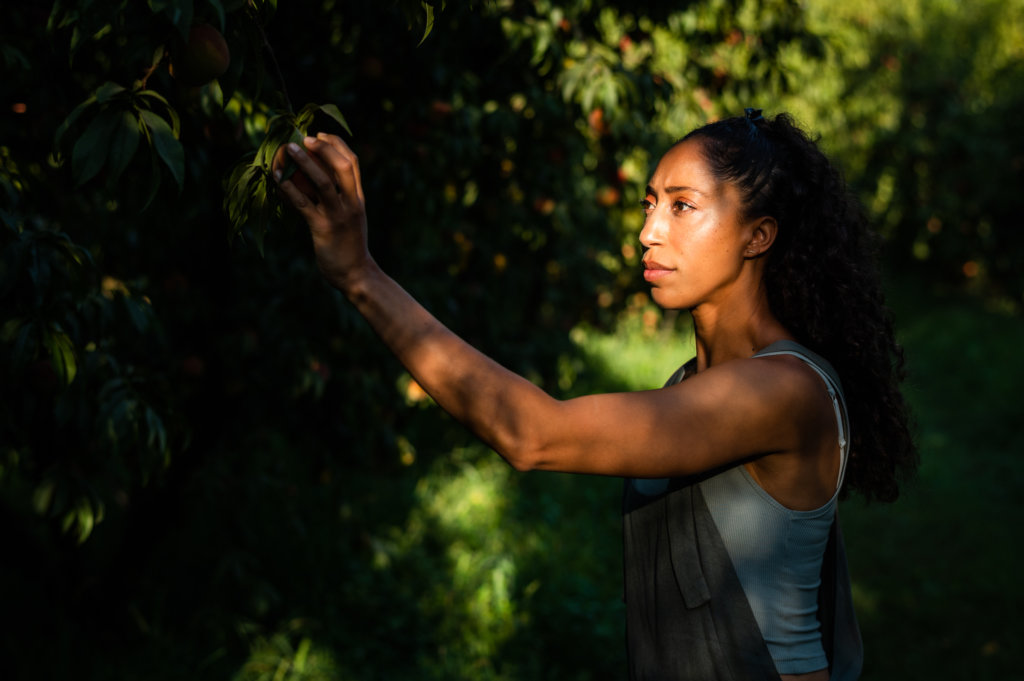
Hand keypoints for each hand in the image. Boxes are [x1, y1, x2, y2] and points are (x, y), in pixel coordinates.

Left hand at [275, 133, 374, 291]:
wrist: (356, 275)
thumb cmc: (349, 245)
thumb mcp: (350, 217)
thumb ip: (339, 198)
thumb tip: (315, 177)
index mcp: (358, 198)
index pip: (352, 162)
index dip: (336, 144)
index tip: (319, 134)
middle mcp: (351, 203)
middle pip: (342, 166)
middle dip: (323, 148)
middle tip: (304, 138)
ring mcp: (338, 216)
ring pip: (324, 182)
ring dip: (305, 164)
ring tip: (288, 150)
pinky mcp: (323, 229)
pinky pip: (303, 204)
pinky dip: (289, 190)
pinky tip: (277, 180)